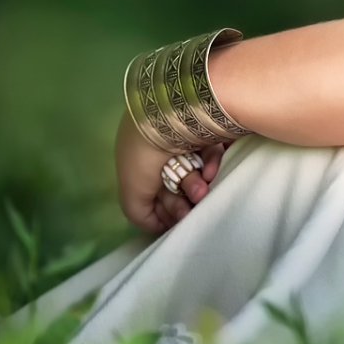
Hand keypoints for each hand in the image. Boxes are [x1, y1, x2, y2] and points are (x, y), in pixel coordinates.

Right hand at [114, 112, 230, 233]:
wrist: (166, 117)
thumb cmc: (143, 157)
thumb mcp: (132, 193)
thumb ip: (139, 215)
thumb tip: (159, 226)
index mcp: (141, 163)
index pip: (157, 194)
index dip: (165, 210)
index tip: (174, 221)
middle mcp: (162, 151)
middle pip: (177, 186)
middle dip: (184, 201)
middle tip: (191, 208)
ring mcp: (186, 141)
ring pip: (196, 172)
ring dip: (197, 186)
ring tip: (201, 191)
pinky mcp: (208, 132)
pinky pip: (211, 154)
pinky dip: (211, 166)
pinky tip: (210, 173)